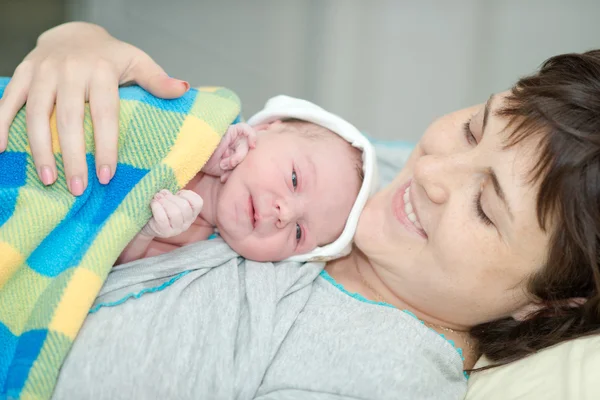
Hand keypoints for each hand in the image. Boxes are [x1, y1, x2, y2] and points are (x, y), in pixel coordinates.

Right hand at [0, 22, 189, 194]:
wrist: (73, 32)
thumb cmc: (110, 56)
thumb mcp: (137, 61)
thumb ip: (157, 79)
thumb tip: (183, 89)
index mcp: (101, 70)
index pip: (104, 114)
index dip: (105, 146)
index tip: (106, 176)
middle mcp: (69, 70)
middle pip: (69, 120)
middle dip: (73, 157)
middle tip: (78, 188)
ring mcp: (43, 72)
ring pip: (37, 114)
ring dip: (40, 149)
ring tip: (48, 179)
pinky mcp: (22, 74)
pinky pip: (8, 100)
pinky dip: (0, 124)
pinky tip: (1, 151)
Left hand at [141, 190, 203, 237]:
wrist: (147, 225)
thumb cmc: (161, 209)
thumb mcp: (170, 201)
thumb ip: (171, 195)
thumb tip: (164, 192)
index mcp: (191, 214)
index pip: (198, 203)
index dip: (188, 194)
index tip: (178, 193)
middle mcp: (187, 223)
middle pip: (185, 207)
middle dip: (172, 197)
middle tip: (161, 194)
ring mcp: (177, 229)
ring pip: (175, 213)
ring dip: (164, 202)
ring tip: (157, 198)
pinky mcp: (165, 232)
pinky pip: (163, 219)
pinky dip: (157, 208)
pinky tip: (153, 203)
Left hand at [202, 122, 256, 181]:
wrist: (191, 159)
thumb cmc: (199, 143)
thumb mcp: (210, 134)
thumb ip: (224, 134)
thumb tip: (236, 136)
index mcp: (231, 133)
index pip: (246, 130)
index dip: (252, 136)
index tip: (252, 145)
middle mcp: (233, 144)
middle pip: (246, 148)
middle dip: (238, 157)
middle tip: (228, 162)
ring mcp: (232, 156)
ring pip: (242, 162)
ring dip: (233, 167)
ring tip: (222, 167)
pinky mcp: (228, 168)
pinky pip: (235, 173)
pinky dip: (229, 176)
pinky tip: (222, 178)